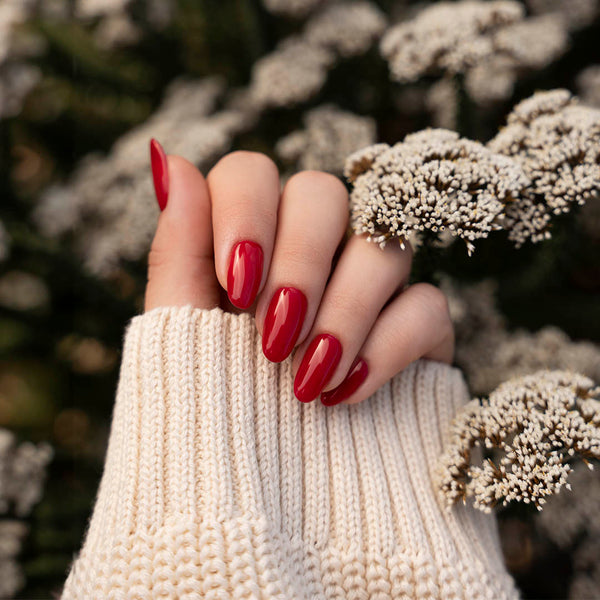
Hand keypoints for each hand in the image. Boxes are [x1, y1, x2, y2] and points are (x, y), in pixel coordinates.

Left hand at [145, 141, 453, 404]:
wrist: (268, 493)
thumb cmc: (214, 404)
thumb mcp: (182, 330)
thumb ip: (178, 245)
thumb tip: (170, 158)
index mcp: (251, 239)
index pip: (251, 174)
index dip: (245, 214)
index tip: (235, 287)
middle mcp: (313, 249)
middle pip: (322, 193)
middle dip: (300, 262)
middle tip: (272, 337)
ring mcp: (369, 284)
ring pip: (382, 246)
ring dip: (343, 310)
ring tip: (306, 381)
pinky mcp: (415, 326)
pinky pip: (427, 305)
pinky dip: (387, 346)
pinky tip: (347, 391)